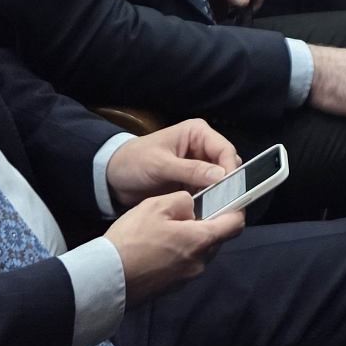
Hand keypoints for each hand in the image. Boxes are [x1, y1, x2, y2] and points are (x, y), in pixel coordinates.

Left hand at [105, 117, 239, 209]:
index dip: (230, 169)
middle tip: (225, 204)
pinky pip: (209, 191)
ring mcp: (199, 166)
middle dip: (227, 183)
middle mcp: (202, 147)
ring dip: (219, 194)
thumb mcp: (161, 165)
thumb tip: (221, 176)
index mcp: (197, 133)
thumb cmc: (135, 162)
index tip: (231, 190)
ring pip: (220, 180)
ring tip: (217, 211)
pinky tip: (207, 212)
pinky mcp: (193, 182)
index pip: (225, 149)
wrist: (114, 178)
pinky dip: (209, 201)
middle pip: (227, 165)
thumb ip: (190, 170)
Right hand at [105, 191, 241, 304]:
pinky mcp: (173, 287)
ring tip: (167, 228)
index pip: (235, 224)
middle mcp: (200, 263)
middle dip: (208, 223)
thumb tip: (193, 207)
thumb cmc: (132, 240)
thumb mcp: (156, 205)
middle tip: (187, 211)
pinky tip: (159, 246)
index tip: (229, 198)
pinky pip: (186, 265)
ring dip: (192, 239)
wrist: (106, 278)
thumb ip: (183, 201)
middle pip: (217, 238)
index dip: (236, 208)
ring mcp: (187, 278)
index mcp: (201, 241)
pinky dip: (180, 253)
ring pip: (200, 252)